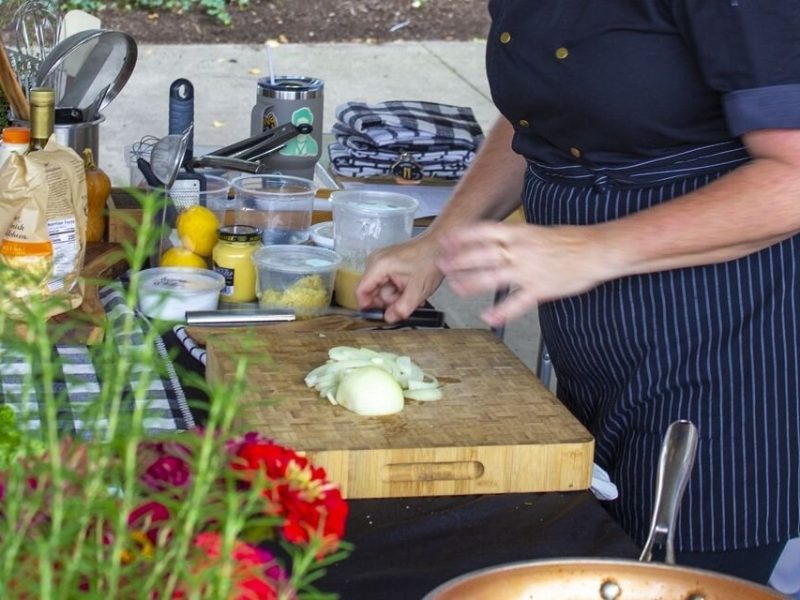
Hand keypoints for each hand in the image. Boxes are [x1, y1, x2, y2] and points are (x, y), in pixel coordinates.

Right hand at [356, 233, 444, 322]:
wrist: (440, 246)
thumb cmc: (430, 260)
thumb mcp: (417, 290)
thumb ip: (402, 308)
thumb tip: (388, 318)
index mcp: (379, 265)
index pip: (361, 291)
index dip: (367, 306)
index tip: (377, 315)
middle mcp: (376, 261)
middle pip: (372, 291)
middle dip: (389, 301)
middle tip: (405, 300)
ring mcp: (381, 261)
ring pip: (381, 289)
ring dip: (396, 296)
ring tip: (412, 292)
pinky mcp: (387, 263)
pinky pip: (386, 282)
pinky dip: (397, 288)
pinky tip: (410, 288)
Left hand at [436, 221, 607, 326]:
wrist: (597, 250)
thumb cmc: (571, 240)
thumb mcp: (538, 231)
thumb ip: (516, 236)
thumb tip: (497, 238)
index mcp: (520, 234)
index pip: (484, 231)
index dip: (462, 236)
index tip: (446, 240)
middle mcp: (521, 251)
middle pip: (483, 254)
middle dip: (459, 260)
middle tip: (441, 265)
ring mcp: (529, 271)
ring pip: (494, 277)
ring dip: (472, 283)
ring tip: (457, 288)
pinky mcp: (540, 289)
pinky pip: (516, 303)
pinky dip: (501, 312)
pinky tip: (488, 317)